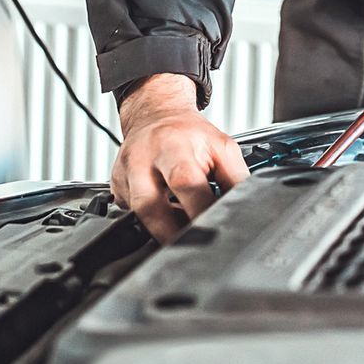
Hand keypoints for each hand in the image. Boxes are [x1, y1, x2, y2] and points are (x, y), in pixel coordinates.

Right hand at [110, 74, 250, 241]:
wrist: (155, 114)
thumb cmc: (189, 133)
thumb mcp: (222, 147)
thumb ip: (236, 178)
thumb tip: (248, 207)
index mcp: (174, 146)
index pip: (186, 183)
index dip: (201, 212)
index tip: (216, 230)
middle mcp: (143, 159)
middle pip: (150, 206)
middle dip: (172, 234)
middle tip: (194, 249)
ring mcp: (124, 174)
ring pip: (136, 216)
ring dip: (161, 233)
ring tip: (182, 238)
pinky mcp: (115, 187)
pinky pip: (129, 215)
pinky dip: (149, 226)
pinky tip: (165, 223)